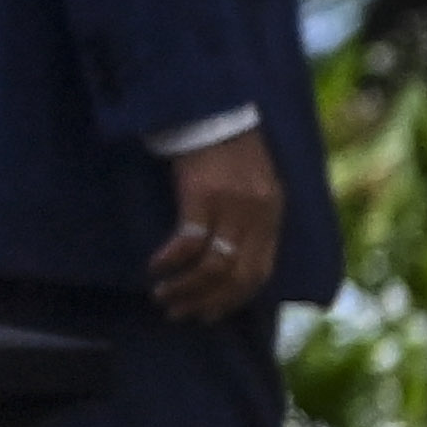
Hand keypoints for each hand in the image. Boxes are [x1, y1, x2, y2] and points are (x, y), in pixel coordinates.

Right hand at [148, 128, 284, 321]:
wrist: (214, 112)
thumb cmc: (229, 149)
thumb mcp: (254, 185)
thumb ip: (251, 218)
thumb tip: (231, 256)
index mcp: (272, 214)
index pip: (259, 272)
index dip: (233, 300)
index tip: (208, 314)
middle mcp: (257, 214)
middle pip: (236, 276)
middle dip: (206, 301)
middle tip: (179, 313)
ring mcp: (230, 206)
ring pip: (212, 266)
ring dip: (185, 287)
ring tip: (162, 295)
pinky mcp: (202, 195)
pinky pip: (187, 242)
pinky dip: (170, 261)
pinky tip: (154, 266)